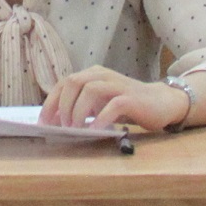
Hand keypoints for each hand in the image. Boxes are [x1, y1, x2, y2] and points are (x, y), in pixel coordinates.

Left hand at [41, 66, 190, 132]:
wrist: (162, 102)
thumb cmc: (127, 105)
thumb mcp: (101, 103)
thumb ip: (83, 106)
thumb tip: (58, 122)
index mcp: (92, 74)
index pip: (64, 83)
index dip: (51, 102)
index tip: (43, 122)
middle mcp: (103, 75)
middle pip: (73, 82)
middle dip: (62, 105)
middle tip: (60, 126)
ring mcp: (117, 85)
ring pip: (90, 89)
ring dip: (78, 111)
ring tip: (75, 129)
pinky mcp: (131, 98)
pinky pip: (113, 104)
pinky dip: (100, 118)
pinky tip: (95, 131)